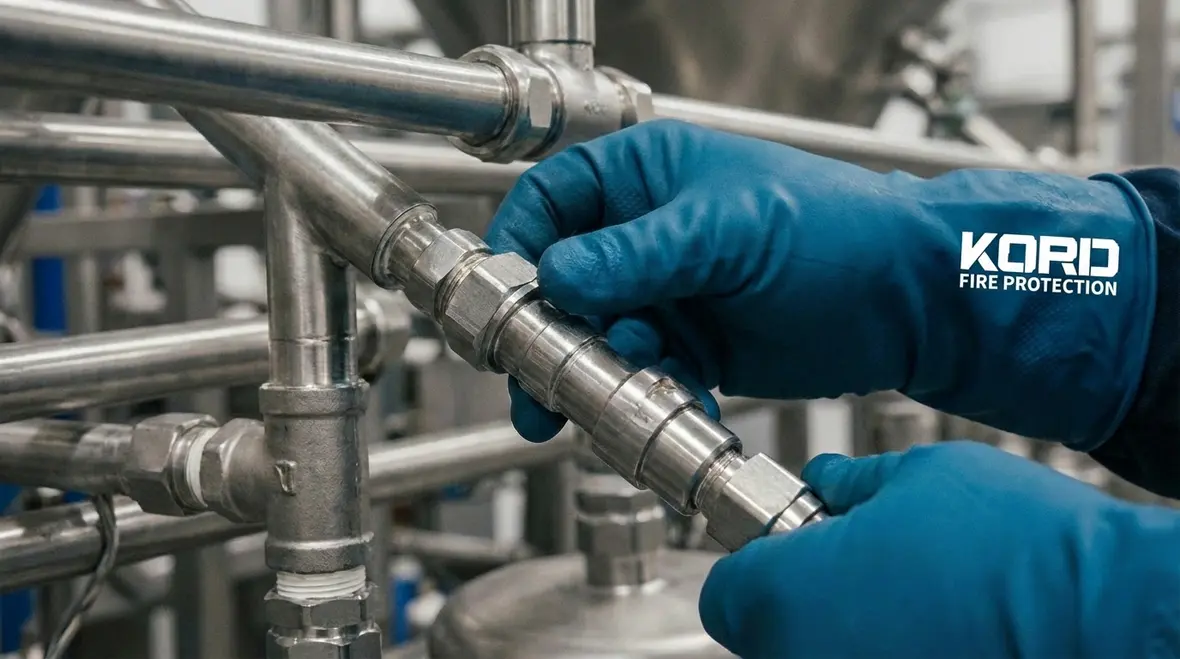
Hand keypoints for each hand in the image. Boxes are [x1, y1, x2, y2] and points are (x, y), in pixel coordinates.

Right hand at [485, 120, 1153, 448]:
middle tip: (536, 374)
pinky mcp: (695, 347)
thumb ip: (637, 255)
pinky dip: (643, 395)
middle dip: (547, 328)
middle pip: (564, 280)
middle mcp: (649, 235)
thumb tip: (558, 273)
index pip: (553, 201)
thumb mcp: (726, 231)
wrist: (911, 302)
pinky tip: (665, 403)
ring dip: (590, 372)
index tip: (505, 294)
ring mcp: (670, 294)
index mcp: (648, 176)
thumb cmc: (837, 231)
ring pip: (597, 336)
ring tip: (595, 401)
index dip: (520, 246)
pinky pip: (643, 375)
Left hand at [699, 442, 1179, 658]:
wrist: (1113, 618)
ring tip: (909, 602)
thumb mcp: (921, 476)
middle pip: (767, 636)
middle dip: (801, 600)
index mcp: (786, 598)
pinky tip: (934, 635)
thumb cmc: (1020, 550)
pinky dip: (883, 654)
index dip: (757, 564)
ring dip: (843, 633)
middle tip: (858, 566)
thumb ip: (851, 484)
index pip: (726, 594)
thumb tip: (828, 483)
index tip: (790, 546)